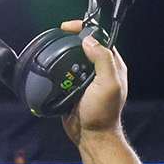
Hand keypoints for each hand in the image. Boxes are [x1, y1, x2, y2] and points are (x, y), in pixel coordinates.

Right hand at [59, 22, 128, 141]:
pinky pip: (63, 72)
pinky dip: (56, 68)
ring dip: (62, 54)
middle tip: (59, 35)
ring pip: (72, 58)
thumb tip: (89, 41)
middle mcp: (100, 70)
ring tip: (53, 50)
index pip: (100, 39)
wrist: (91, 135)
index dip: (86, 30)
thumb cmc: (103, 114)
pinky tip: (51, 66)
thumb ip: (103, 60)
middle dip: (71, 39)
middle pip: (84, 46)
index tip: (70, 27)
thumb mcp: (109, 84)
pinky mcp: (73, 87)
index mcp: (112, 65)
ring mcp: (86, 78)